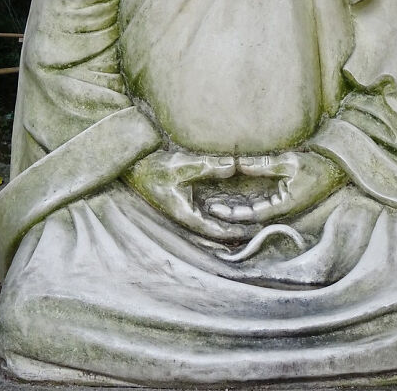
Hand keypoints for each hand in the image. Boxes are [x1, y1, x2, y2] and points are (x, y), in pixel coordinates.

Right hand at [122, 150, 253, 240]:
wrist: (135, 166)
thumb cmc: (155, 168)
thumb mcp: (181, 165)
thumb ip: (207, 166)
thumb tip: (233, 165)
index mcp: (185, 214)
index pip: (214, 230)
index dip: (234, 231)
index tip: (253, 231)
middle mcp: (187, 216)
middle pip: (216, 231)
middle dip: (237, 230)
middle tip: (260, 229)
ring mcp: (187, 211)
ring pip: (213, 222)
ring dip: (231, 223)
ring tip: (254, 221)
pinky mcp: (187, 202)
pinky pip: (208, 213)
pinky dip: (223, 213)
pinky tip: (235, 208)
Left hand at [206, 151, 344, 222]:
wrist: (337, 168)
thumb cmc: (316, 165)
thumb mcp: (290, 162)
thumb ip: (265, 164)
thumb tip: (240, 164)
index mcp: (285, 205)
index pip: (254, 214)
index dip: (234, 213)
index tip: (216, 209)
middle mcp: (282, 209)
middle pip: (251, 216)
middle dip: (230, 214)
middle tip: (209, 207)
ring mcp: (283, 205)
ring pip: (255, 211)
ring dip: (236, 208)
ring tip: (214, 203)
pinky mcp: (284, 199)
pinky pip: (262, 204)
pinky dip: (246, 202)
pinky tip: (232, 197)